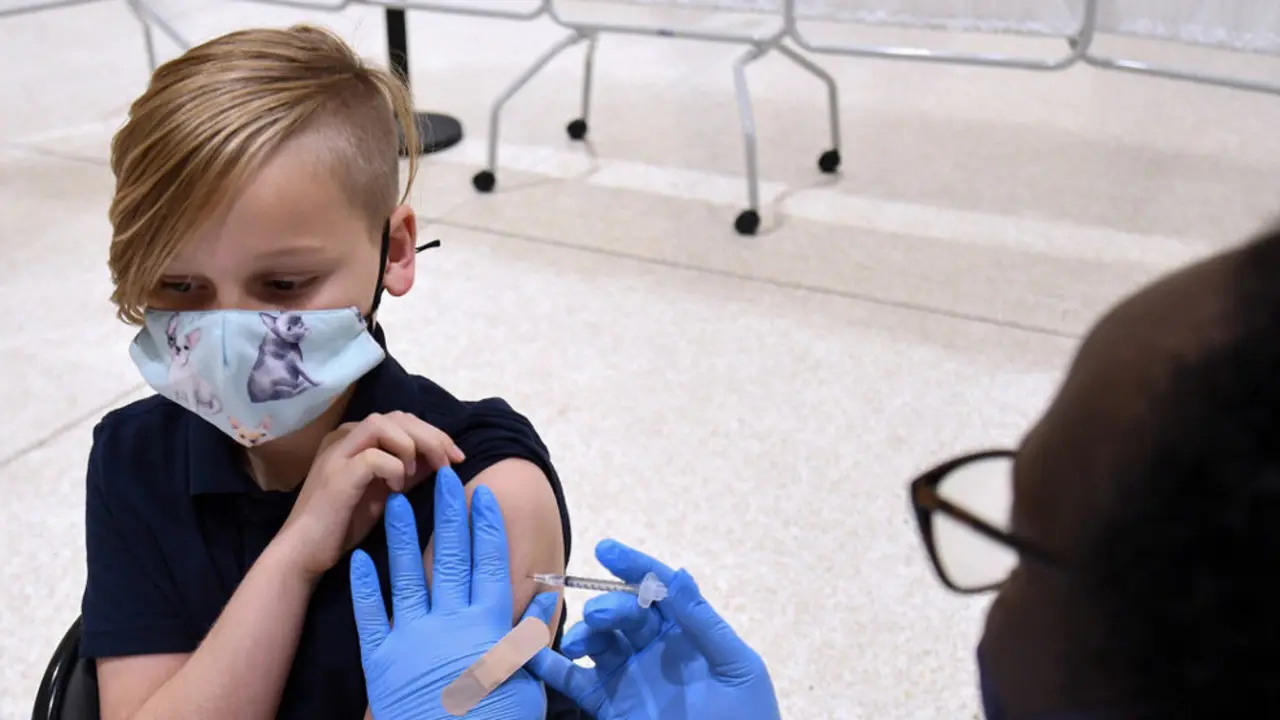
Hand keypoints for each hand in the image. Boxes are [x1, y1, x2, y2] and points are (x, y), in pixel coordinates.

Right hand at [281, 412, 463, 577]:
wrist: (304, 552)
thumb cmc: (344, 524)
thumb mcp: (386, 491)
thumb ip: (409, 470)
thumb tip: (442, 457)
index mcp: (354, 438)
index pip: (401, 419)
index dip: (433, 433)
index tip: (457, 456)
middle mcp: (343, 437)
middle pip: (397, 417)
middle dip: (432, 436)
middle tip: (452, 461)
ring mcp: (337, 453)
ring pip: (384, 425)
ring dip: (413, 446)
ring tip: (419, 473)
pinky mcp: (336, 474)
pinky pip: (375, 456)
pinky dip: (395, 469)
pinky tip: (396, 490)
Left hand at [351, 467, 555, 719]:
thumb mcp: (527, 683)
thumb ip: (531, 636)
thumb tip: (546, 597)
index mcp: (487, 626)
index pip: (489, 564)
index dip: (486, 527)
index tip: (483, 495)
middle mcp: (451, 623)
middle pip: (451, 558)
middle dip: (448, 515)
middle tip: (444, 477)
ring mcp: (413, 638)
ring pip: (408, 576)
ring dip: (403, 537)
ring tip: (396, 502)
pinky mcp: (382, 660)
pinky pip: (371, 615)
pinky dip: (365, 586)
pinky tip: (361, 558)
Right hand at [523, 540, 780, 719]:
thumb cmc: (747, 717)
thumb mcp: (735, 667)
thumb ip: (703, 623)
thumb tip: (679, 575)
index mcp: (688, 631)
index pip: (658, 589)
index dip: (634, 566)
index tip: (606, 550)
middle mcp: (655, 648)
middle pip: (623, 612)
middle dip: (608, 606)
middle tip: (599, 617)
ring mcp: (630, 675)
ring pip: (597, 642)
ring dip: (583, 634)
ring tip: (578, 645)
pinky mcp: (610, 704)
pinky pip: (575, 682)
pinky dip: (551, 668)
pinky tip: (532, 655)